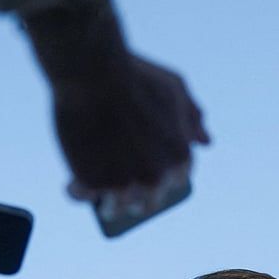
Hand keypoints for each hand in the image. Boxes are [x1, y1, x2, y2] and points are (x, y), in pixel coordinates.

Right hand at [54, 54, 209, 214]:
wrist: (92, 70)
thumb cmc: (133, 74)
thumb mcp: (174, 88)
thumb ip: (192, 118)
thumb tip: (205, 142)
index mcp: (179, 158)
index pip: (175, 183)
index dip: (159, 177)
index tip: (144, 171)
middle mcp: (156, 178)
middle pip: (146, 203)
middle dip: (134, 195)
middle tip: (117, 181)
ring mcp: (124, 184)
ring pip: (115, 208)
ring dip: (106, 201)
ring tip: (94, 183)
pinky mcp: (92, 184)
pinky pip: (81, 198)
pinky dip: (76, 191)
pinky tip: (73, 181)